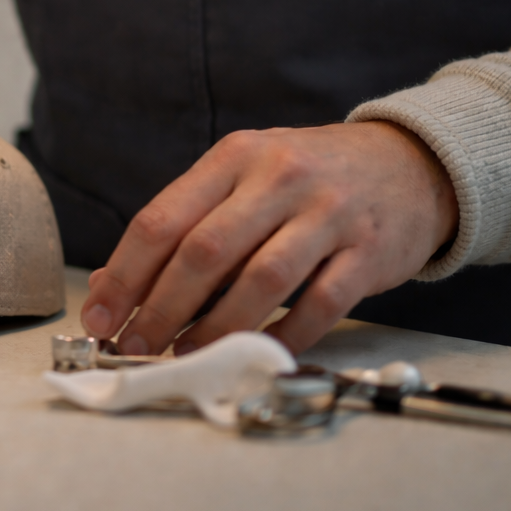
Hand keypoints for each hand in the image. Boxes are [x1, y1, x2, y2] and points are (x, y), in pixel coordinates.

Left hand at [79, 121, 458, 356]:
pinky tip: (254, 353)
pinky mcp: (368, 251)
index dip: (125, 274)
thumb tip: (111, 285)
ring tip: (186, 354)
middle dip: (161, 307)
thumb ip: (183, 225)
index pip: (163, 219)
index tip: (100, 315)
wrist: (409, 164)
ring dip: (215, 327)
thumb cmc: (307, 179)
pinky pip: (319, 304)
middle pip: (204, 251)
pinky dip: (282, 336)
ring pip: (261, 280)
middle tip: (135, 345)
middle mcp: (279, 177)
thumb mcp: (242, 181)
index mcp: (234, 157)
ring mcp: (328, 213)